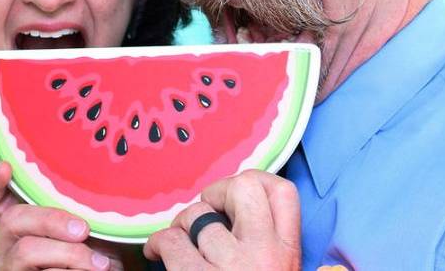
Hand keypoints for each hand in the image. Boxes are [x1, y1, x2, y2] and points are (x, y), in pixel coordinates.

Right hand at [0, 162, 113, 269]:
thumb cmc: (88, 257)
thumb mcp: (80, 232)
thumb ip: (74, 213)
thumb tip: (92, 192)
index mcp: (19, 227)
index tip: (6, 167)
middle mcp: (6, 246)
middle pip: (12, 219)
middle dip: (51, 219)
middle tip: (83, 229)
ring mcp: (10, 268)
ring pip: (27, 251)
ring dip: (70, 254)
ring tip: (100, 264)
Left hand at [144, 169, 300, 269]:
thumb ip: (275, 249)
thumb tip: (273, 232)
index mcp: (289, 254)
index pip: (284, 191)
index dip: (258, 182)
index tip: (237, 197)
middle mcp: (266, 256)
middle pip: (244, 185)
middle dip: (219, 192)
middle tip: (208, 211)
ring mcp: (233, 267)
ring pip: (199, 213)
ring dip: (183, 224)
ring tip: (181, 240)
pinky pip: (171, 241)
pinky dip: (158, 244)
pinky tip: (156, 252)